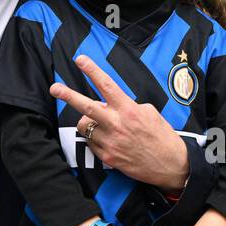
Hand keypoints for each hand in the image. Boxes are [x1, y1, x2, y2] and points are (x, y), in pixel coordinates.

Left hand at [50, 55, 188, 191]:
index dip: (92, 70)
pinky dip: (95, 138)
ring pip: (84, 126)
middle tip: (54, 88)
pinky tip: (109, 140)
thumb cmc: (161, 136)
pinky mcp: (107, 157)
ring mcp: (110, 142)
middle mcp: (117, 124)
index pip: (106, 85)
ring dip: (88, 122)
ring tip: (100, 123)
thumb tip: (112, 103)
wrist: (171, 165)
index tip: (80, 60)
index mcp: (128, 110)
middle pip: (86, 106)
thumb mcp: (149, 112)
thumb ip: (128, 105)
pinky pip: (91, 142)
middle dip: (68, 95)